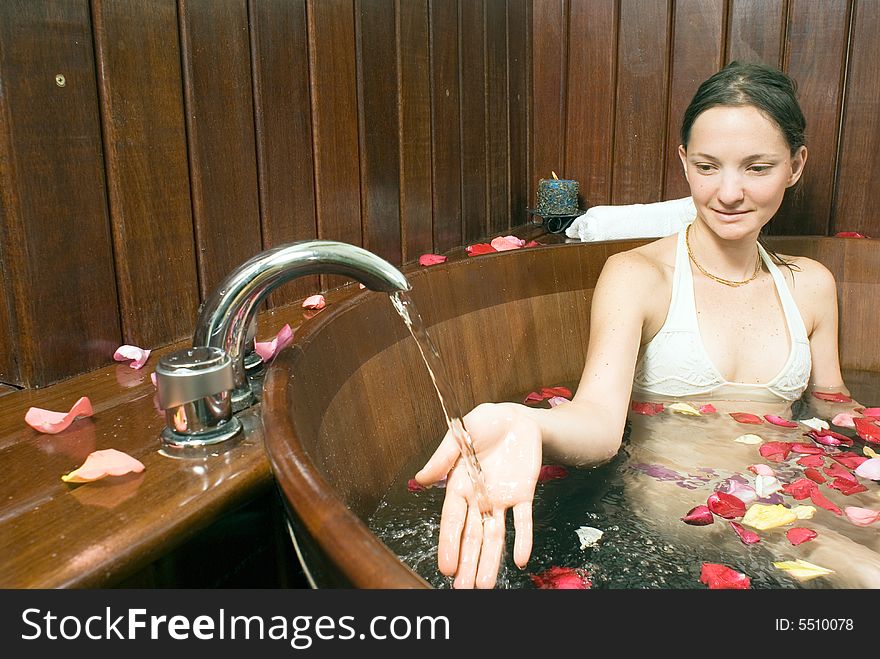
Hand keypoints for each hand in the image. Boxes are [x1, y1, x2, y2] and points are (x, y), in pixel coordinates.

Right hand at [415, 402, 541, 587]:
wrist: (517, 417)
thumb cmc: (484, 423)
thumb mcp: (460, 434)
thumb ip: (443, 457)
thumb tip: (420, 480)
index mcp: (459, 485)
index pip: (453, 520)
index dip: (449, 544)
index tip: (447, 567)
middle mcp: (479, 498)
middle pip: (472, 535)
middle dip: (467, 562)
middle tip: (464, 589)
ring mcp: (502, 499)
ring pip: (495, 535)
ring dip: (491, 560)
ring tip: (485, 586)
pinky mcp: (524, 494)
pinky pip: (523, 520)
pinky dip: (523, 539)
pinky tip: (520, 560)